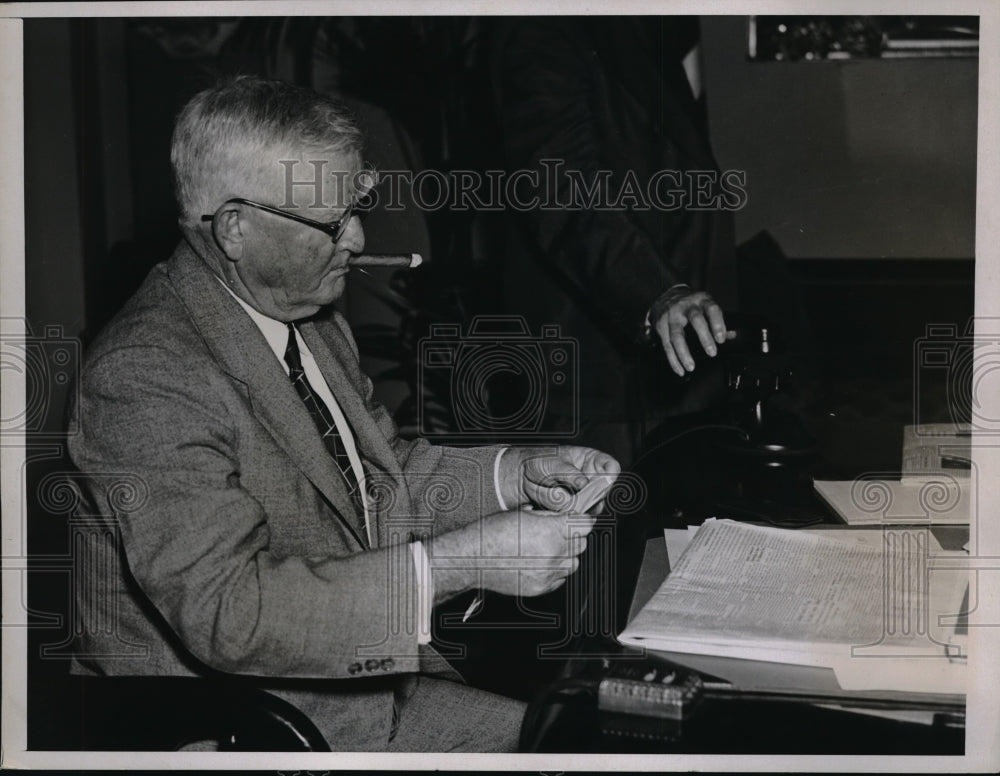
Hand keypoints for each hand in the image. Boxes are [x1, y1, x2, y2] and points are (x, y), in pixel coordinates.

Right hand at [430, 508, 596, 601]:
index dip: (582, 521)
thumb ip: (549, 516)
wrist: (474, 558)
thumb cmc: (493, 533)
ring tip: (547, 549)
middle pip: (581, 544)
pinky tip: (539, 562)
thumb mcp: (523, 514)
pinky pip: (560, 578)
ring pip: (573, 563)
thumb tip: (566, 516)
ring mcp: (548, 573)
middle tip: (558, 533)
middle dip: (573, 537)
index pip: (585, 525)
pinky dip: (555, 571)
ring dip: (566, 555)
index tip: (578, 521)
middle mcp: (553, 553)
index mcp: (551, 531)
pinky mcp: (541, 588)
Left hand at [499, 445, 620, 511]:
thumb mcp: (552, 462)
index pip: (611, 467)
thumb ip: (569, 473)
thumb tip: (584, 483)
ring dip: (571, 504)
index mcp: (591, 461)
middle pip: (603, 492)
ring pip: (588, 507)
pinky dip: (562, 512)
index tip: (606, 481)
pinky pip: (574, 516)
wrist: (521, 476)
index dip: (611, 474)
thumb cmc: (538, 461)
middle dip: (590, 496)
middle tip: (575, 494)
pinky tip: (550, 503)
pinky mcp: (572, 510)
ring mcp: (582, 496)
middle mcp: (590, 480)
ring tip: (552, 493)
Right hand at [651, 286, 730, 375]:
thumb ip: (717, 320)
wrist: (664, 297)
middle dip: (704, 337)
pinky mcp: (661, 326)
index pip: (711, 309)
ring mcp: (671, 316)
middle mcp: (686, 306)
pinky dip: (673, 360)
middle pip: (695, 320)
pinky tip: (680, 369)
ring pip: (677, 336)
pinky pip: (667, 345)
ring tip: (691, 367)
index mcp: (701, 300)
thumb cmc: (690, 304)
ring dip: (684, 353)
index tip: (721, 339)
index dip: (717, 323)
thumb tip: (732, 335)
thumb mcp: (705, 305)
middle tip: (712, 353)